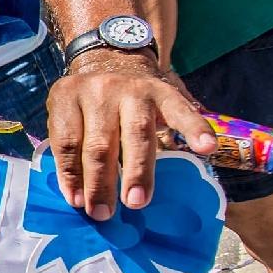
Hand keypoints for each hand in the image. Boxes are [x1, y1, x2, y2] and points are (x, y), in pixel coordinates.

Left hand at [45, 52, 214, 219]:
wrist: (113, 59)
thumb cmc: (87, 104)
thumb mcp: (67, 116)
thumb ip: (69, 150)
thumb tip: (78, 198)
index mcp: (67, 97)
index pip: (68, 142)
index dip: (71, 175)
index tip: (77, 203)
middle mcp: (100, 91)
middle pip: (100, 143)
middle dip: (101, 183)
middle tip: (103, 213)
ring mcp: (134, 90)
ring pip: (137, 134)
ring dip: (137, 171)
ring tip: (137, 200)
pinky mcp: (164, 91)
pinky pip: (182, 112)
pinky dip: (195, 129)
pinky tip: (205, 148)